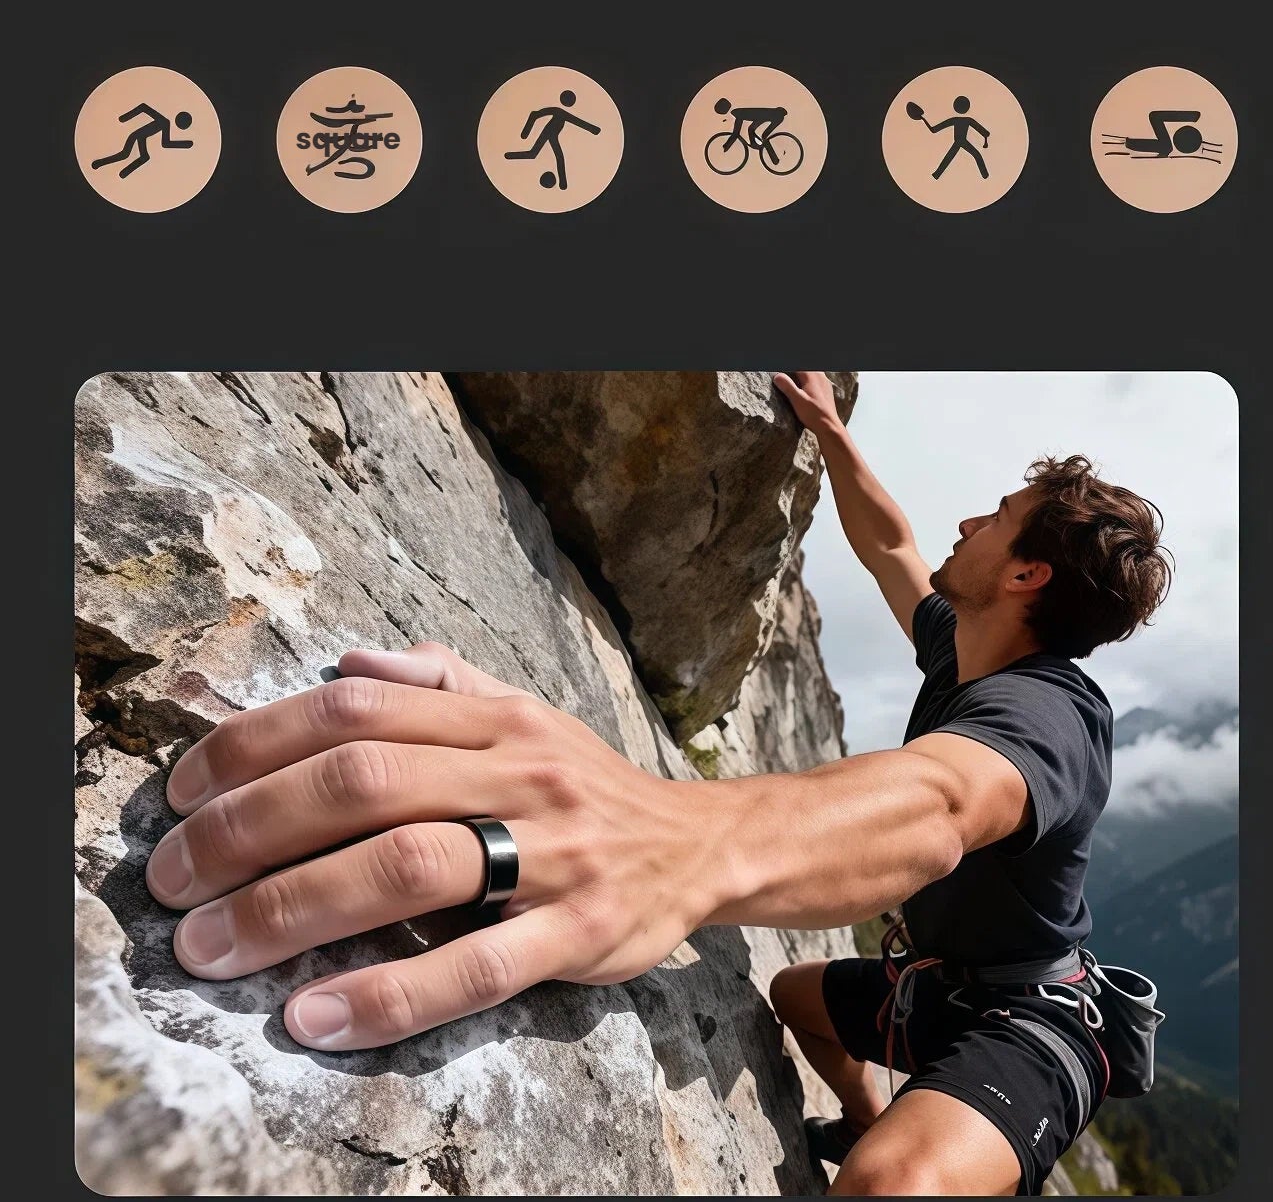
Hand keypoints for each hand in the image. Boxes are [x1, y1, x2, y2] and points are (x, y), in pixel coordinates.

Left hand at [146, 644, 720, 1050]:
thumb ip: (435, 682)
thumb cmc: (580, 784)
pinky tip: (313, 1016)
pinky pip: (474, 968)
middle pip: (365, 781)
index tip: (181, 791)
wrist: (697, 846)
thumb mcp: (519, 710)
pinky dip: (388, 994)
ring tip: (210, 948)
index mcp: (491, 715)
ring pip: (408, 866)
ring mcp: (549, 853)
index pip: (355, 708)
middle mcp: (516, 769)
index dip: (256, 743)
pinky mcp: (576, 934)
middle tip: (169, 880)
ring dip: (292, 908)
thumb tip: (344, 662)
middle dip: (248, 828)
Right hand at [772, 370, 843, 438]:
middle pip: (805, 367)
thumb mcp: (797, 400)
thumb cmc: (813, 414)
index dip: (787, 366)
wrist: (829, 426)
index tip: (779, 368)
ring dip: (803, 372)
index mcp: (811, 376)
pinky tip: (806, 385)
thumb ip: (787, 386)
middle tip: (784, 372)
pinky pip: (817, 378)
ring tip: (794, 376)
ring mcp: (825, 382)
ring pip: (812, 371)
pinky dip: (809, 378)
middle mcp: (820, 376)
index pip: (797, 365)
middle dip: (795, 369)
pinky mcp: (827, 389)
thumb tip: (777, 375)